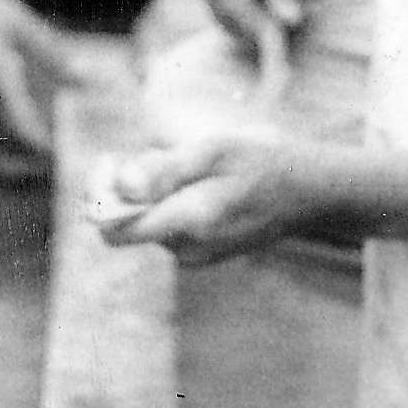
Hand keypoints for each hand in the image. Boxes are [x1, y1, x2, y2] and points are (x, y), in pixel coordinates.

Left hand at [92, 134, 328, 266]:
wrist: (309, 193)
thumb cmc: (263, 163)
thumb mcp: (214, 152)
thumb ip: (164, 170)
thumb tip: (121, 186)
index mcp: (188, 224)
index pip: (114, 229)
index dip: (98, 196)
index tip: (111, 160)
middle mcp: (187, 250)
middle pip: (127, 224)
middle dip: (128, 186)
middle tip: (156, 153)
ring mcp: (195, 256)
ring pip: (147, 222)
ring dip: (151, 192)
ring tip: (187, 165)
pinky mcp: (203, 252)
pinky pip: (167, 227)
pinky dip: (168, 202)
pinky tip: (197, 182)